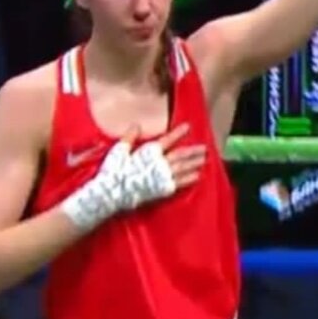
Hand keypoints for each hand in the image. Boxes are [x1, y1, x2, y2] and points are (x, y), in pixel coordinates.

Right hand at [61, 122, 205, 231]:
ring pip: (183, 168)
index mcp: (149, 153)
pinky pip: (180, 183)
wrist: (112, 193)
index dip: (178, 133)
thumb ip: (129, 138)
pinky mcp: (162, 189)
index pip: (167, 140)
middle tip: (205, 148)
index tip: (188, 127)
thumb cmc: (113, 171)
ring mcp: (162, 177)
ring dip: (195, 163)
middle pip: (181, 155)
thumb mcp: (118, 151)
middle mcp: (159, 164)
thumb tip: (136, 125)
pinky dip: (189, 179)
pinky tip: (197, 176)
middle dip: (193, 151)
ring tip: (204, 159)